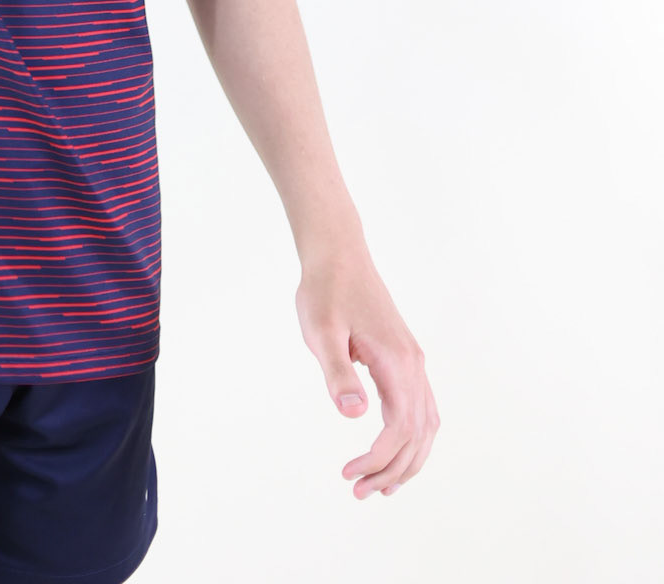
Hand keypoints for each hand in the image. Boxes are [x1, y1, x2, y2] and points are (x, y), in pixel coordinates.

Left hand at [295, 242, 439, 499]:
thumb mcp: (321, 331)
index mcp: (397, 363)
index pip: (400, 428)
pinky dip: (412, 438)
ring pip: (425, 426)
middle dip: (392, 470)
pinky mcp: (405, 358)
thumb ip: (337, 372)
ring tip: (377, 486)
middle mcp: (414, 366)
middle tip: (358, 492)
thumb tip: (353, 414)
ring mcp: (413, 362)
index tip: (348, 474)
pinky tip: (393, 450)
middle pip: (418, 435)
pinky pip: (421, 410)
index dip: (378, 459)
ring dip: (406, 460)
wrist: (338, 254)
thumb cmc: (325, 291)